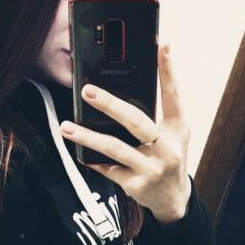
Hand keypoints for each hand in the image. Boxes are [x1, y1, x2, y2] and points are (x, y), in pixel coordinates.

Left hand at [59, 40, 191, 223]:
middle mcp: (166, 148)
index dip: (168, 70)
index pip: (173, 95)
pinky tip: (79, 153)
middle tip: (87, 91)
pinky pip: (108, 169)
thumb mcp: (173, 134)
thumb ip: (157, 112)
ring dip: (88, 137)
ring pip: (115, 148)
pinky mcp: (135, 185)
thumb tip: (125, 85)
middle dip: (110, 105)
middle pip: (136, 121)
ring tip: (66, 127)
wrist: (173, 199)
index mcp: (178, 128)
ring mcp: (150, 168)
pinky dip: (93, 160)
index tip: (162, 45)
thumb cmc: (168, 157)